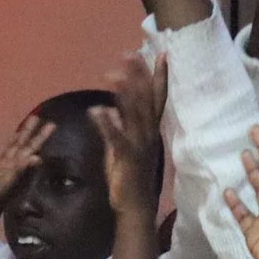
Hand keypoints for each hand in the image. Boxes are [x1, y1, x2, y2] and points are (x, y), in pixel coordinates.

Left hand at [0, 115, 53, 223]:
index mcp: (2, 166)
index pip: (15, 145)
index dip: (23, 131)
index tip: (33, 118)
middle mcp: (8, 170)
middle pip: (24, 148)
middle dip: (36, 135)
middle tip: (50, 123)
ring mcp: (8, 177)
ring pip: (25, 157)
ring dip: (36, 145)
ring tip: (47, 133)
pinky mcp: (4, 186)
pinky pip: (16, 174)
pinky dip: (26, 166)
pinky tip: (36, 158)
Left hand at [90, 51, 165, 214]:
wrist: (134, 205)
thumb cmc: (128, 175)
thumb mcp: (123, 145)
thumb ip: (118, 125)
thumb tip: (110, 107)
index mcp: (150, 129)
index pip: (158, 97)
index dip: (159, 76)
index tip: (161, 53)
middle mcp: (149, 133)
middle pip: (145, 99)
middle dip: (138, 75)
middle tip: (129, 53)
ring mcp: (139, 145)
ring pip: (134, 114)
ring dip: (124, 93)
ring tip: (113, 74)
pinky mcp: (127, 158)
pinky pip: (117, 138)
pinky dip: (107, 124)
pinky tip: (97, 110)